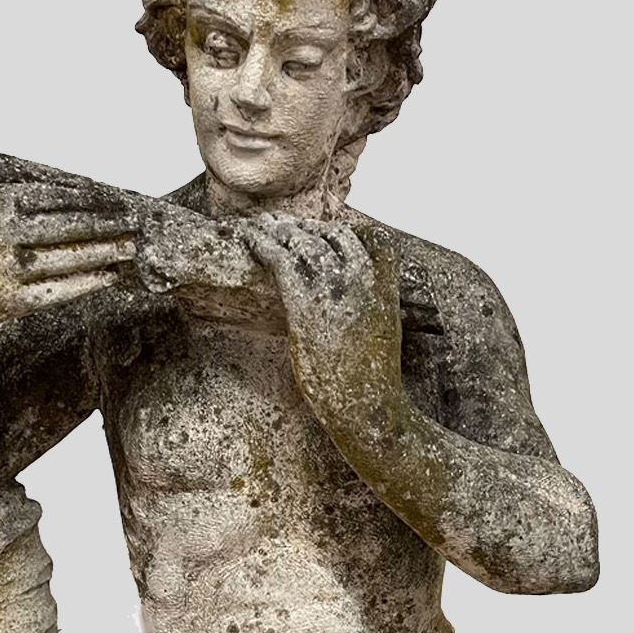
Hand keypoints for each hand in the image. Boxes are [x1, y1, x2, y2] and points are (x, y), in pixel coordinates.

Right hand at [0, 181, 138, 331]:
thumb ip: (18, 201)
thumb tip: (74, 198)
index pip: (57, 196)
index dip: (92, 199)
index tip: (117, 199)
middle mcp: (4, 233)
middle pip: (70, 225)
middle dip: (107, 224)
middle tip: (136, 223)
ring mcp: (9, 268)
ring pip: (70, 257)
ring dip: (105, 252)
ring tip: (131, 248)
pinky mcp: (12, 301)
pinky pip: (61, 289)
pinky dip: (89, 282)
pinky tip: (110, 276)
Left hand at [240, 217, 403, 412]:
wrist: (370, 408)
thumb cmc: (374, 385)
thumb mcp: (384, 340)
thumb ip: (372, 315)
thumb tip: (358, 317)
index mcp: (385, 288)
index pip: (376, 239)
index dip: (350, 231)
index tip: (328, 231)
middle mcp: (362, 280)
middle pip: (334, 234)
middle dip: (309, 226)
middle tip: (284, 224)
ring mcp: (334, 289)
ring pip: (305, 241)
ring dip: (280, 229)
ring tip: (261, 225)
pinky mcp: (305, 304)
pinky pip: (281, 260)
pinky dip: (262, 243)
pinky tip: (248, 238)